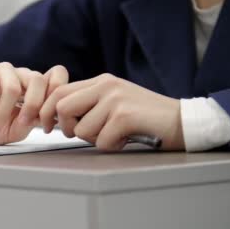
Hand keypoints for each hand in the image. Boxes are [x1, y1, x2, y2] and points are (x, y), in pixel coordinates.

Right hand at [0, 61, 68, 144]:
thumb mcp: (15, 130)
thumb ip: (33, 120)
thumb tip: (48, 114)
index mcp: (33, 87)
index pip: (57, 75)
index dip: (57, 93)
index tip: (49, 121)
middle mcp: (20, 75)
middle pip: (37, 80)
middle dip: (32, 106)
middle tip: (20, 125)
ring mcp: (1, 70)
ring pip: (12, 87)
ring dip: (2, 113)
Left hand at [40, 74, 183, 150]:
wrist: (183, 121)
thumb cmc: (147, 118)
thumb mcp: (114, 102)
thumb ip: (89, 104)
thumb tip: (56, 117)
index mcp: (101, 81)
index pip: (58, 91)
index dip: (46, 111)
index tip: (47, 127)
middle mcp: (106, 86)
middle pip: (62, 107)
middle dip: (66, 127)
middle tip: (79, 135)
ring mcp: (115, 99)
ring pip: (81, 129)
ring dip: (95, 140)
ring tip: (115, 135)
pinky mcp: (124, 116)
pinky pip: (101, 142)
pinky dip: (112, 147)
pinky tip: (127, 139)